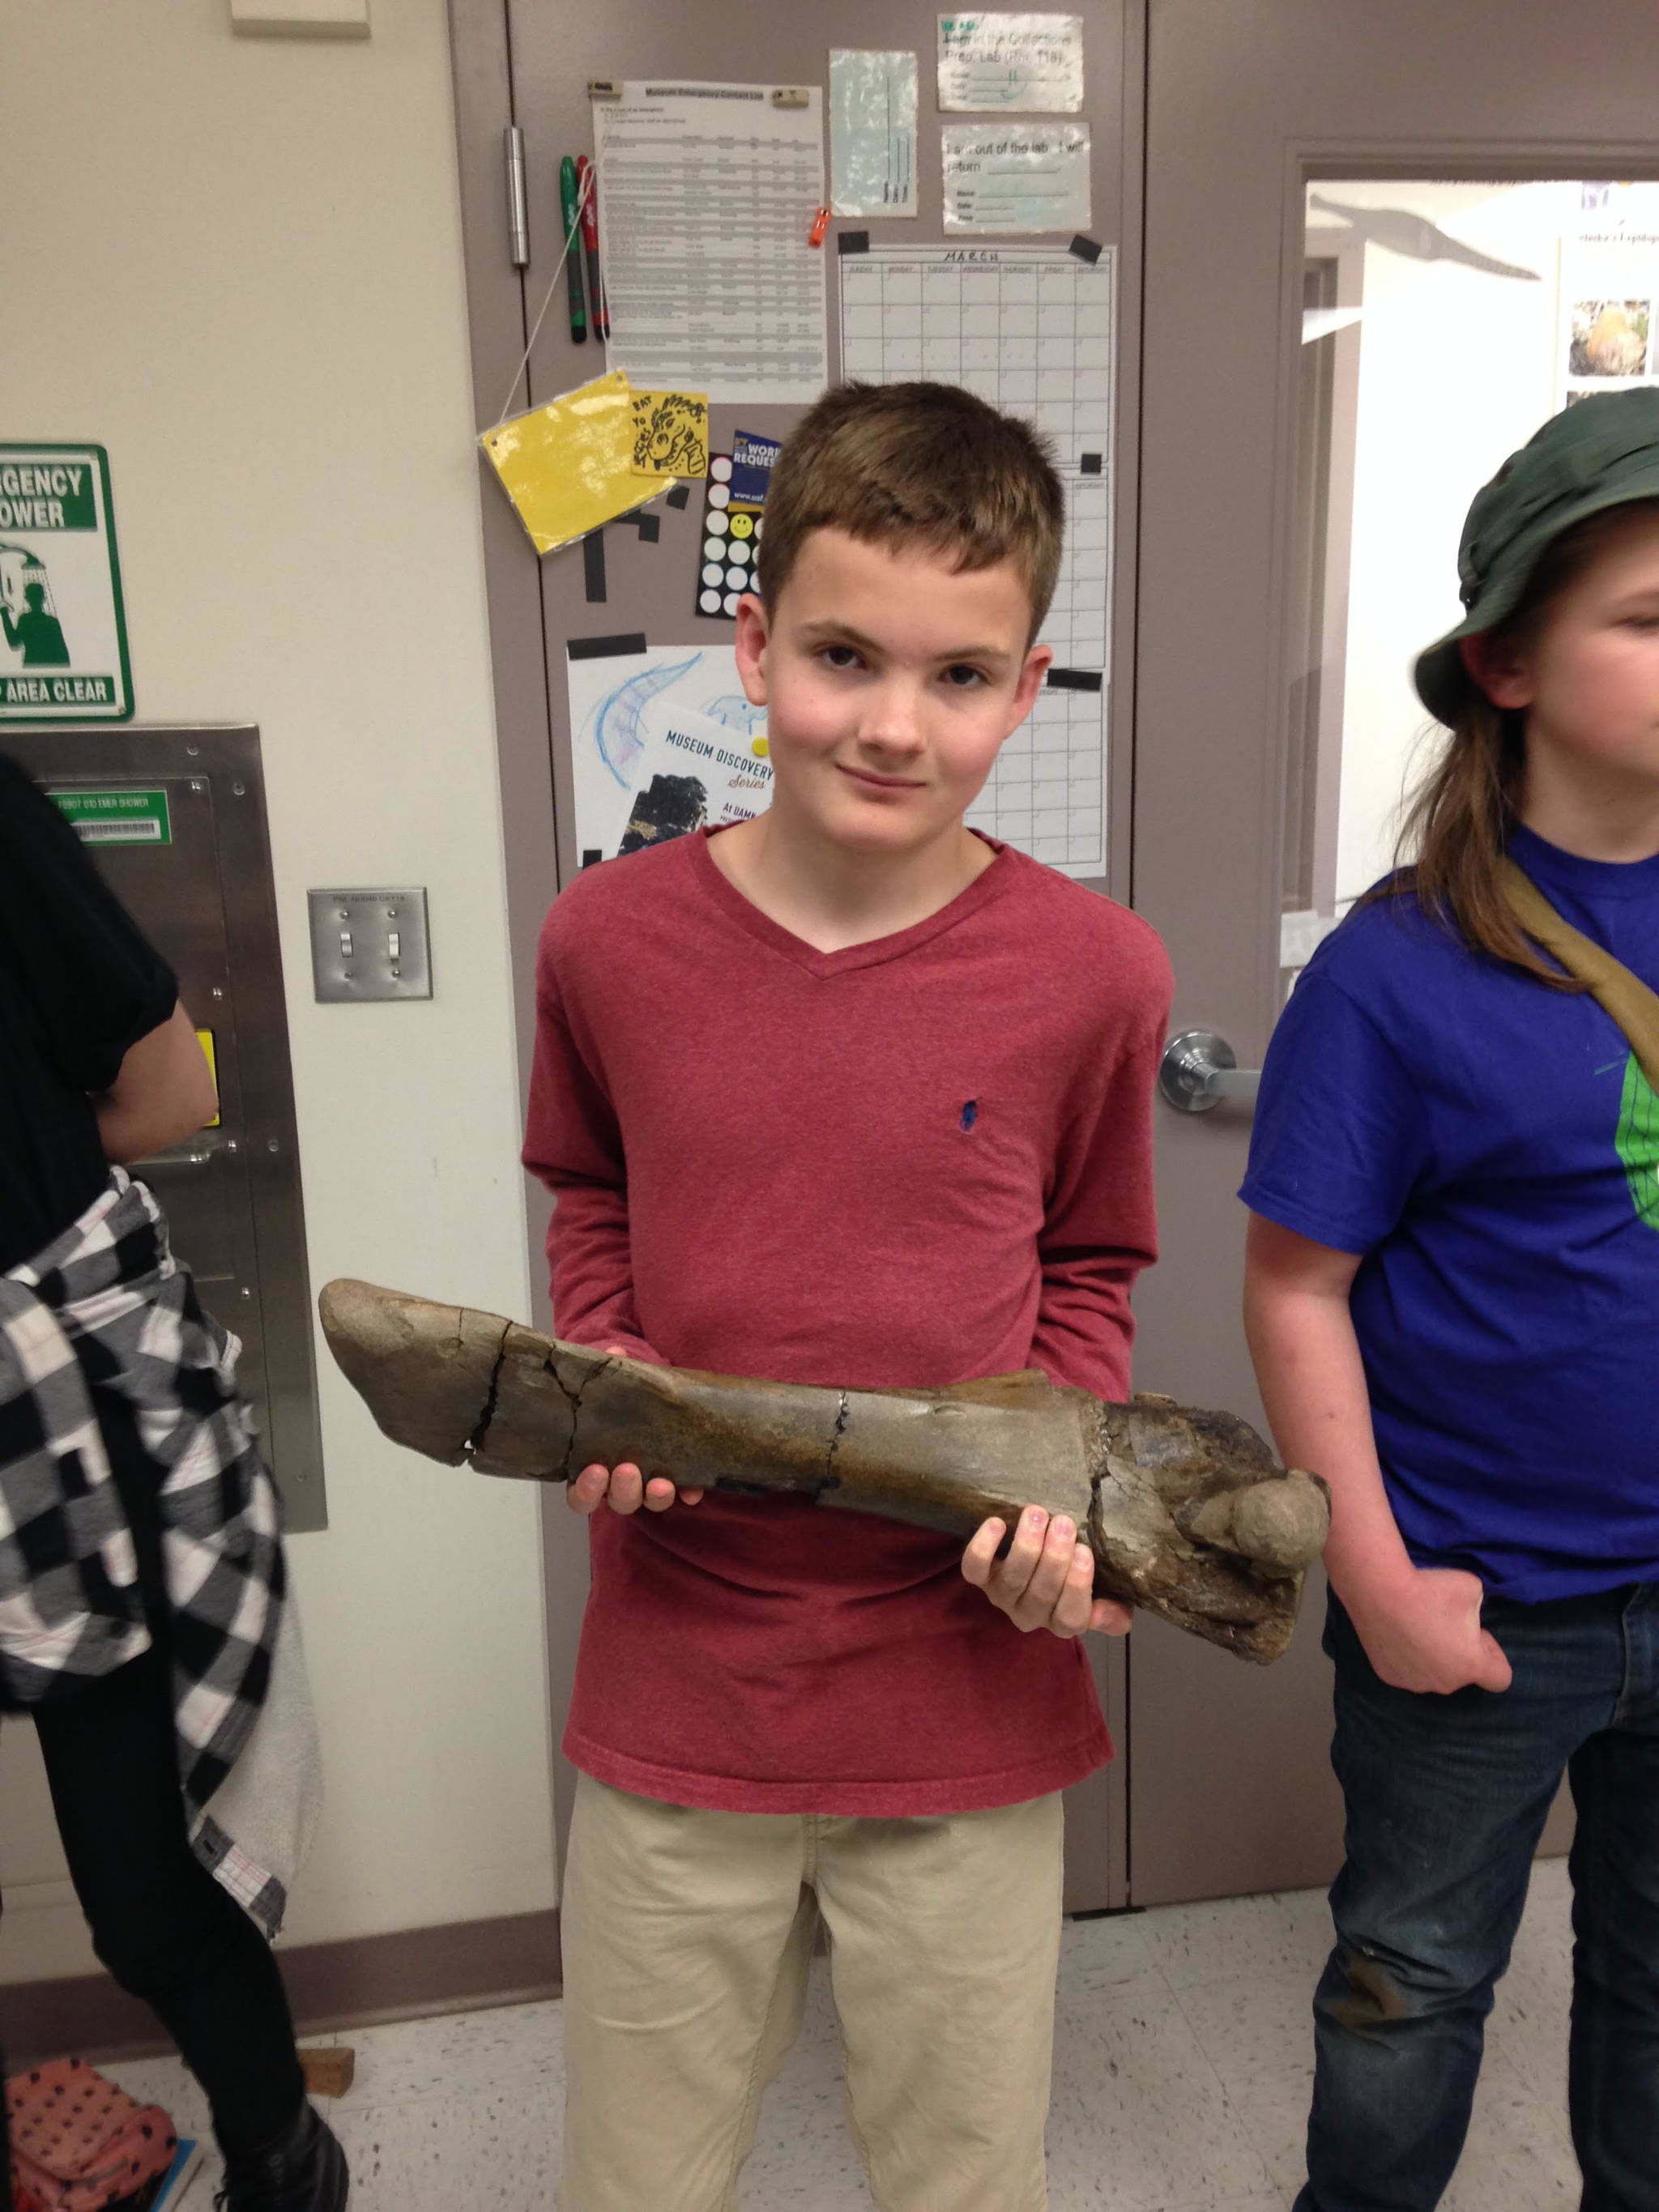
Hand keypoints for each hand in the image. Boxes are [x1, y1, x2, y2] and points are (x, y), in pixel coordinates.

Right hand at [564, 1346, 704, 1514]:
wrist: (650, 1393)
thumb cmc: (620, 1395)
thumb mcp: (612, 1382)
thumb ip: (609, 1369)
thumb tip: (616, 1352)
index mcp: (592, 1467)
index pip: (581, 1494)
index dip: (586, 1491)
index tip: (595, 1471)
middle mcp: (618, 1483)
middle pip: (616, 1501)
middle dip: (622, 1490)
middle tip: (627, 1470)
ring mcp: (646, 1485)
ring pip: (646, 1502)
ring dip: (654, 1497)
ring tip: (661, 1483)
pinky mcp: (675, 1480)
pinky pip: (681, 1493)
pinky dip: (686, 1492)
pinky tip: (693, 1491)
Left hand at [961, 1507, 1131, 1639]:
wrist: (1036, 1560)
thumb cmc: (1073, 1575)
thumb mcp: (1099, 1595)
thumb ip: (1109, 1611)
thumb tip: (1120, 1616)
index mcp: (1063, 1621)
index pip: (1071, 1617)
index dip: (1078, 1586)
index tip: (1086, 1551)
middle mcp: (1030, 1614)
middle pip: (1042, 1593)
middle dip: (1054, 1557)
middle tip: (1064, 1522)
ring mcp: (1003, 1596)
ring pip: (1012, 1579)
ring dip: (1025, 1545)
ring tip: (1037, 1514)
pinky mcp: (982, 1578)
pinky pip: (974, 1569)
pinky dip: (983, 1547)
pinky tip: (997, 1523)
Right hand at [1342, 1564, 1511, 1693]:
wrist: (1379, 1589)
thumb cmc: (1431, 1589)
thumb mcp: (1473, 1589)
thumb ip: (1476, 1610)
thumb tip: (1466, 1617)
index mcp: (1471, 1666)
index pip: (1501, 1678)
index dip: (1493, 1654)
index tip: (1475, 1632)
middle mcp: (1445, 1683)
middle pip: (1461, 1674)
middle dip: (1458, 1652)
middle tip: (1441, 1623)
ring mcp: (1414, 1683)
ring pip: (1432, 1674)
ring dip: (1431, 1657)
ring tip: (1414, 1626)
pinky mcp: (1388, 1676)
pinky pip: (1406, 1670)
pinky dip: (1405, 1656)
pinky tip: (1396, 1632)